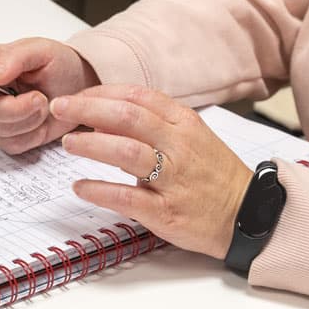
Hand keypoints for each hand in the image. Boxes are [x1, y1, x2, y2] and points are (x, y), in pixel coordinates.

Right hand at [0, 37, 99, 153]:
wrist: (81, 88)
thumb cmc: (61, 64)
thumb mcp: (41, 50)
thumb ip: (14, 57)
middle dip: (15, 108)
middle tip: (39, 98)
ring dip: (29, 120)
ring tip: (45, 104)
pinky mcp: (10, 136)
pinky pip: (12, 144)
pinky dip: (32, 136)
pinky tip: (42, 122)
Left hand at [53, 84, 252, 259]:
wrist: (249, 215)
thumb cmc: (212, 175)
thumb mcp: (188, 139)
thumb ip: (150, 126)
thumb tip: (102, 119)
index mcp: (184, 123)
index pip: (137, 96)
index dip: (101, 93)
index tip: (76, 96)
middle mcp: (179, 146)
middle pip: (127, 116)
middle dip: (87, 109)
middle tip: (59, 109)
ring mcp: (173, 179)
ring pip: (126, 151)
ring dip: (91, 144)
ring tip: (68, 143)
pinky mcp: (166, 211)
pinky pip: (126, 197)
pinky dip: (99, 190)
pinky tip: (80, 186)